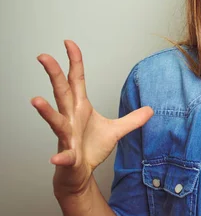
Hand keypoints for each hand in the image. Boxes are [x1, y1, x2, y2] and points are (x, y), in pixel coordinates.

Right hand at [31, 40, 153, 196]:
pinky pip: (64, 155)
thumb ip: (133, 119)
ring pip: (55, 120)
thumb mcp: (116, 130)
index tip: (68, 43)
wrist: (79, 173)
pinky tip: (56, 157)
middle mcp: (70, 118)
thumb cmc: (91, 148)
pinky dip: (61, 156)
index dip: (74, 61)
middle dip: (53, 73)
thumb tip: (150, 109)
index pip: (76, 80)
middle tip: (43, 56)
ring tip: (35, 100)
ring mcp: (67, 136)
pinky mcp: (68, 156)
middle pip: (61, 92)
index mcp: (80, 107)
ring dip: (46, 111)